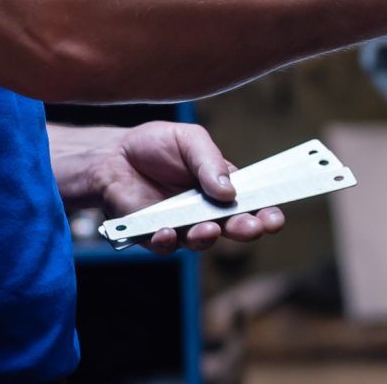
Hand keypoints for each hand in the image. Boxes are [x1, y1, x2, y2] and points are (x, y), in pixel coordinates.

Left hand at [93, 122, 284, 252]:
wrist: (112, 155)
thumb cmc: (155, 145)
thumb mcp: (190, 140)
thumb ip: (210, 162)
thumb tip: (228, 190)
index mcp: (222, 186)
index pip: (251, 203)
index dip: (266, 213)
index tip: (275, 218)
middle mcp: (206, 210)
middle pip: (232, 227)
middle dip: (245, 230)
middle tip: (252, 228)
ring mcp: (181, 224)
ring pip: (201, 241)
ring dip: (207, 238)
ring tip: (208, 229)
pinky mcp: (152, 235)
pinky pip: (165, 246)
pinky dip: (167, 242)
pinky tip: (166, 232)